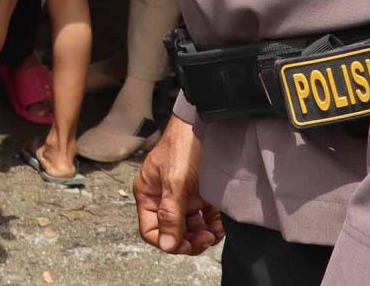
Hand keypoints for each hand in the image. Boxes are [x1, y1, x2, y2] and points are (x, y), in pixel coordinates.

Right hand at [134, 117, 223, 254]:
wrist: (206, 123)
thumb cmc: (183, 145)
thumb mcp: (175, 182)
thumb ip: (170, 214)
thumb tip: (167, 246)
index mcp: (149, 194)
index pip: (151, 229)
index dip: (167, 241)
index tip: (185, 244)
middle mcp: (164, 197)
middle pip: (173, 231)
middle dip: (188, 239)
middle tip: (204, 238)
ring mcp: (184, 197)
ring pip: (191, 228)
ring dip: (203, 235)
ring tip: (214, 232)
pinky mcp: (201, 194)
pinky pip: (206, 219)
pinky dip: (214, 226)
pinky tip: (220, 226)